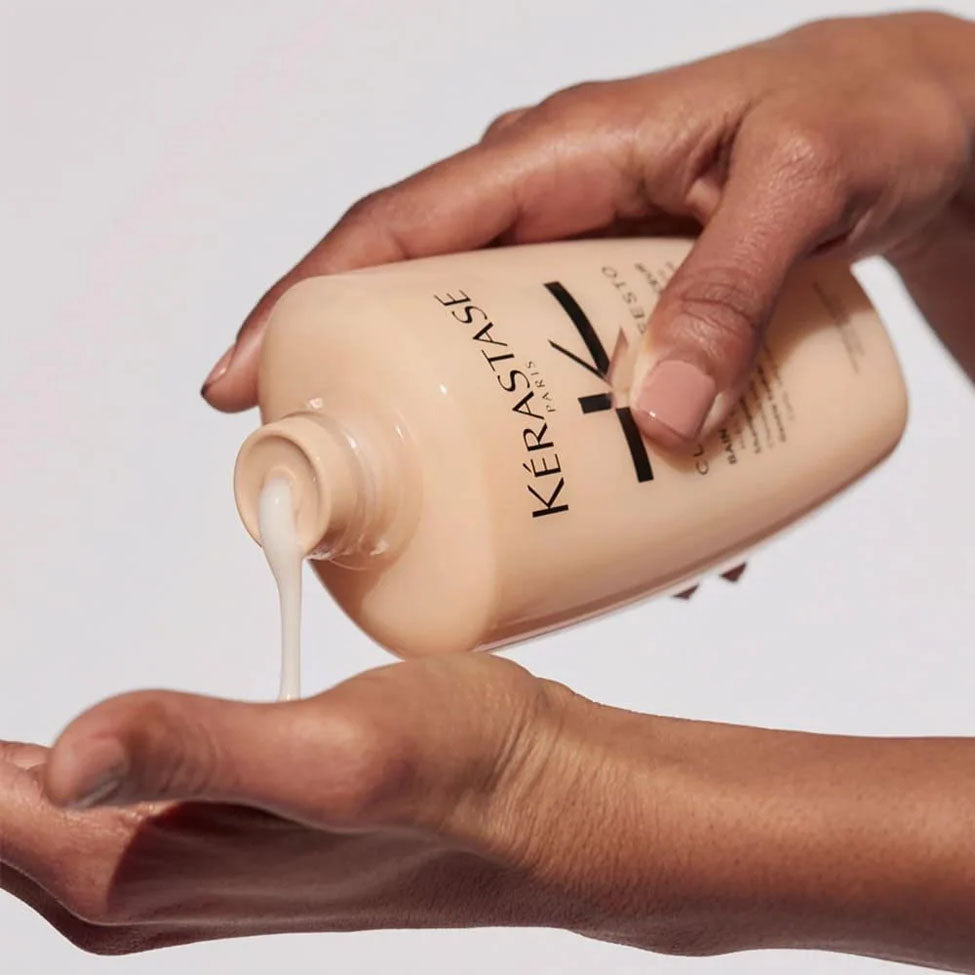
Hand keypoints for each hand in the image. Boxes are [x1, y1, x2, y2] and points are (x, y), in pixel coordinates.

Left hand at [4, 654, 974, 967]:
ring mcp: (179, 862)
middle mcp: (142, 886)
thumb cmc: (461, 779)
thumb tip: (59, 757)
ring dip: (5, 773)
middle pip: (0, 825)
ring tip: (6, 737)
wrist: (538, 798)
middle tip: (12, 669)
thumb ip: (194, 749)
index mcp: (141, 872)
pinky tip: (58, 748)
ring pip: (35, 823)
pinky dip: (50, 772)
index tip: (1, 722)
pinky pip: (92, 807)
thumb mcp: (338, 755)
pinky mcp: (220, 826)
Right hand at [201, 11, 974, 443]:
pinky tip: (602, 507)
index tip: (242, 381)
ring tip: (477, 518)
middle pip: (419, 304)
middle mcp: (551, 206)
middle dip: (366, 390)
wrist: (917, 129)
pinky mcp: (620, 302)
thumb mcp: (803, 191)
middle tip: (341, 483)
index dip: (308, 300)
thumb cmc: (859, 121)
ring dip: (473, 436)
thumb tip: (661, 418)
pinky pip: (560, 371)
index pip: (399, 227)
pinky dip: (561, 439)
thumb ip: (732, 293)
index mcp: (559, 154)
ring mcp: (582, 258)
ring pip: (490, 353)